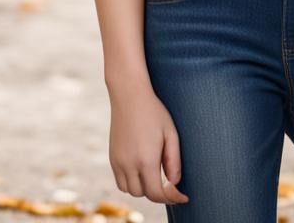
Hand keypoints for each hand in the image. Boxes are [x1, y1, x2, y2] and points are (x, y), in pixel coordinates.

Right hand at [108, 84, 189, 204]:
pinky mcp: (112, 157)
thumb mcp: (170, 133)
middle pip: (144, 194)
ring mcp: (118, 162)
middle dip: (157, 192)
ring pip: (130, 190)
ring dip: (142, 188)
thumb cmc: (154, 111)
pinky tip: (140, 170)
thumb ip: (174, 160)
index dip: (171, 198)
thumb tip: (174, 182)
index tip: (182, 196)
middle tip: (169, 183)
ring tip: (154, 175)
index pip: (157, 194)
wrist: (129, 95)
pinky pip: (120, 181)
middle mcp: (129, 164)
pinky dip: (131, 182)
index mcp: (146, 160)